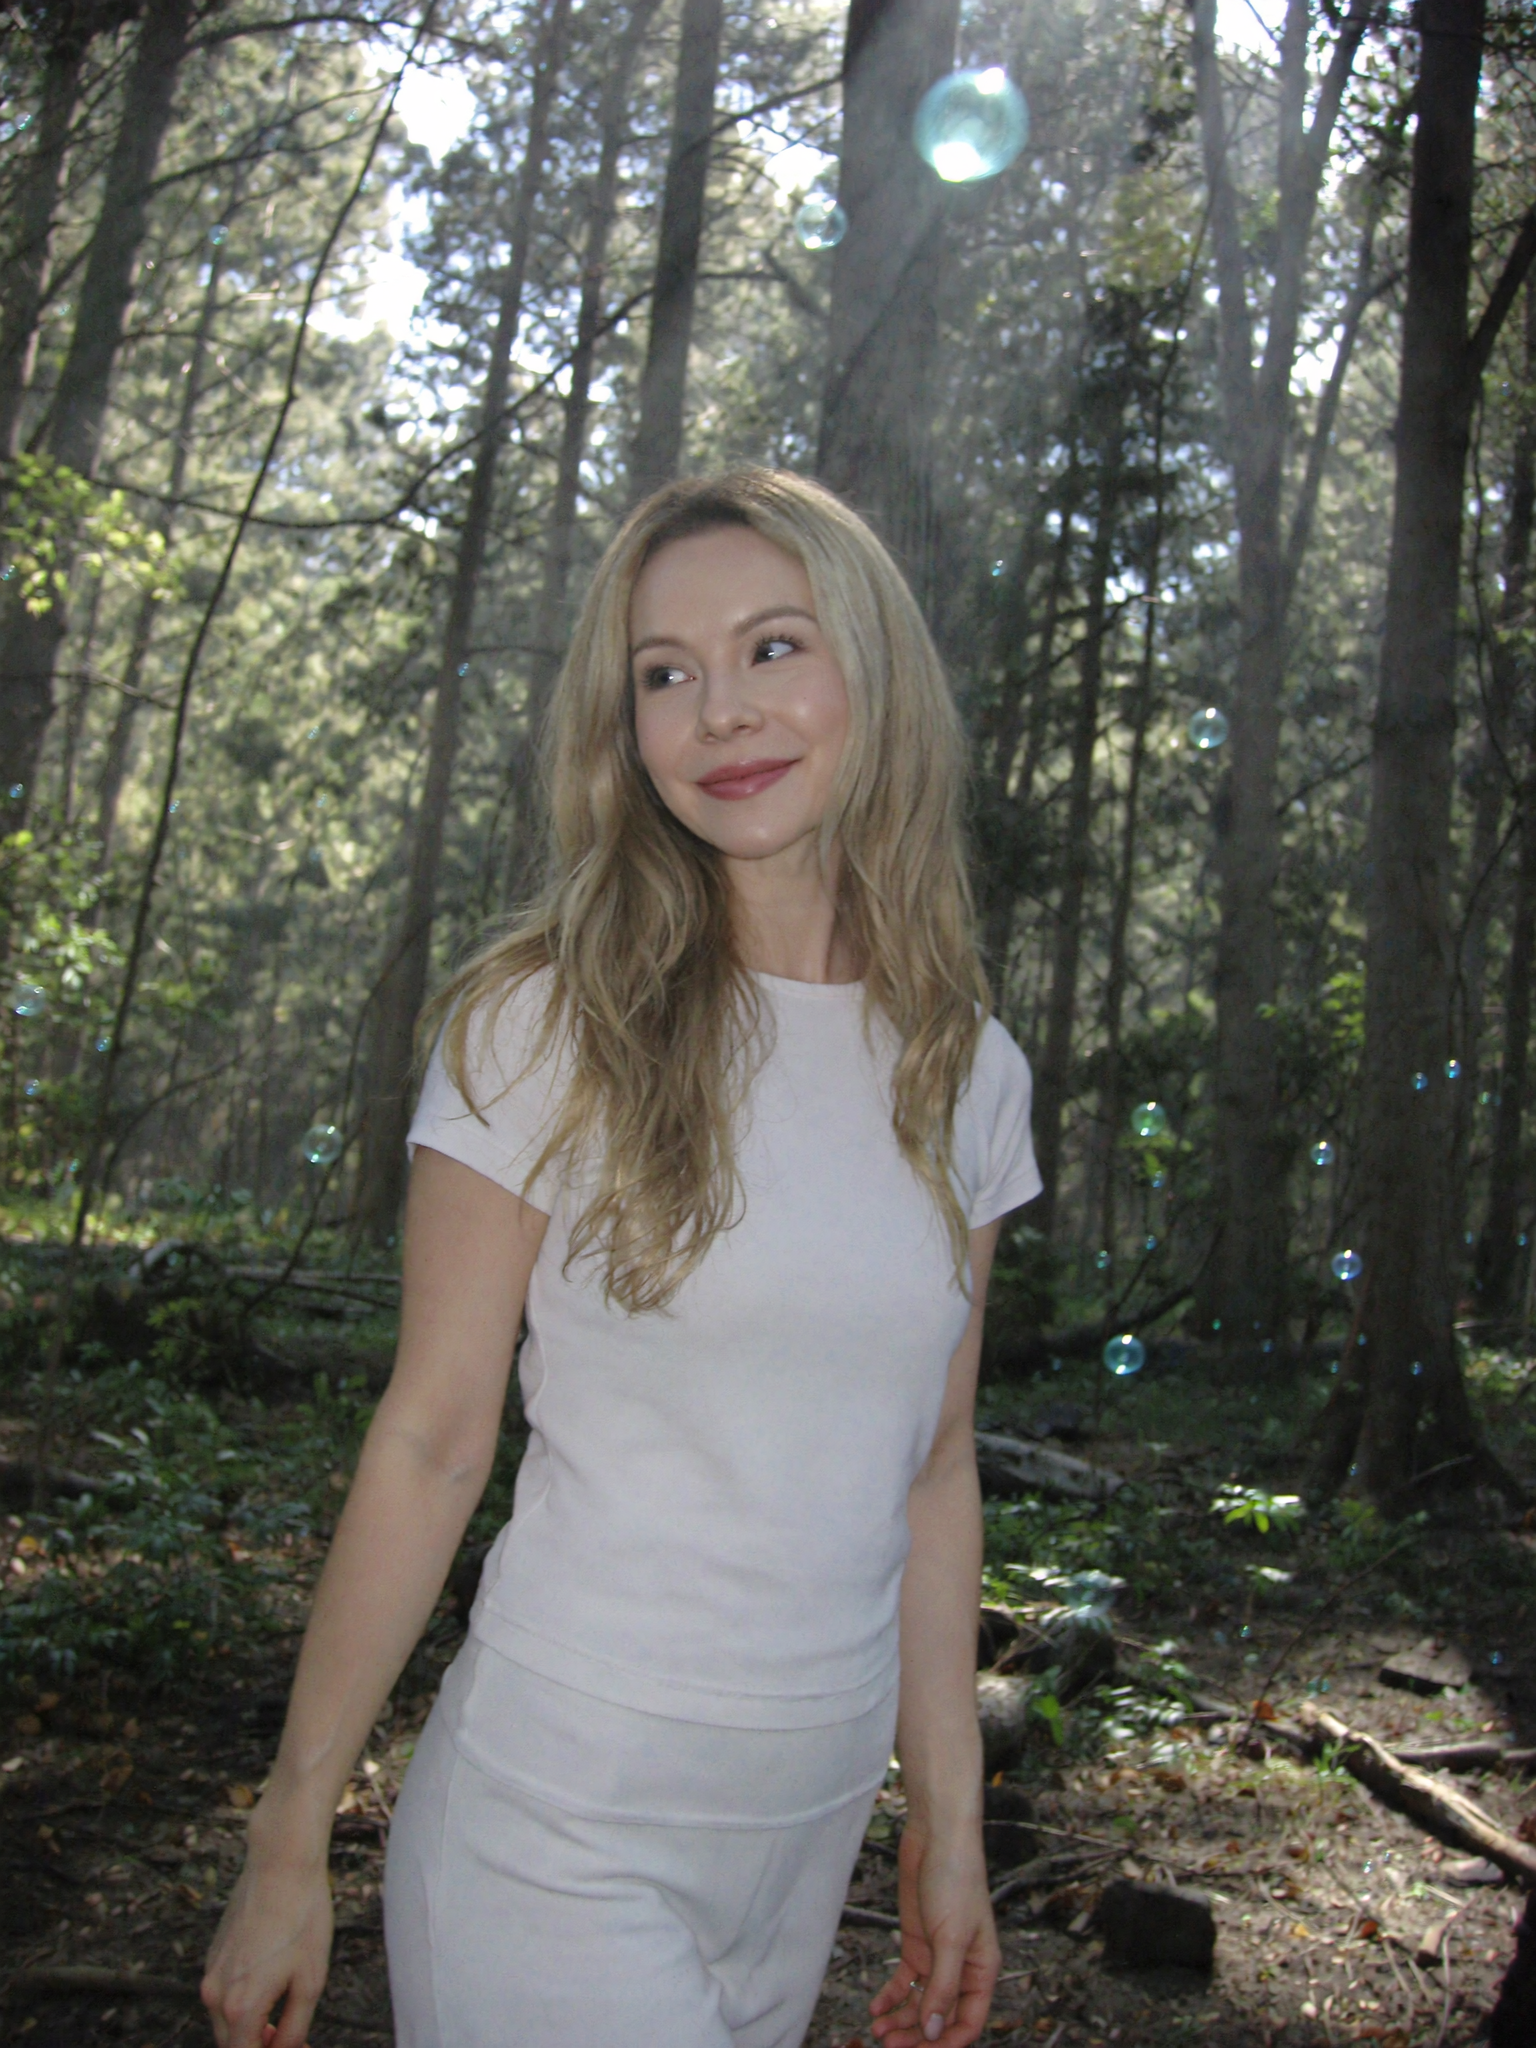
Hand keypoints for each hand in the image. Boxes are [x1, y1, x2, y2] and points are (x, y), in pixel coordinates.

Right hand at [201, 1841, 331, 2047]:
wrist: (281, 1865)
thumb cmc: (302, 1919)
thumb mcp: (311, 1982)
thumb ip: (293, 2030)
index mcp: (239, 2007)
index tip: (299, 2046)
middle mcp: (215, 1996)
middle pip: (233, 2044)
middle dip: (262, 2046)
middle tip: (297, 2037)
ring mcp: (210, 1973)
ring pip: (227, 2022)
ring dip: (253, 2027)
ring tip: (287, 2011)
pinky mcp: (213, 1956)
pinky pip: (225, 1995)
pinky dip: (244, 2003)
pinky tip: (273, 1982)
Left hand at [868, 1822, 998, 2046]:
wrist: (935, 1836)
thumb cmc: (956, 1879)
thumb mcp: (951, 1938)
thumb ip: (944, 1987)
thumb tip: (935, 2032)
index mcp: (982, 1971)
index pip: (969, 2023)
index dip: (947, 2043)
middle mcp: (961, 1969)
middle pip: (941, 2017)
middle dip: (917, 2036)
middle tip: (889, 2046)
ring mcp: (937, 1957)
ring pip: (920, 2003)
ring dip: (900, 2020)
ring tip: (878, 2031)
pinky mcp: (916, 1943)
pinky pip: (904, 1982)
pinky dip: (890, 1997)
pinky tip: (876, 2008)